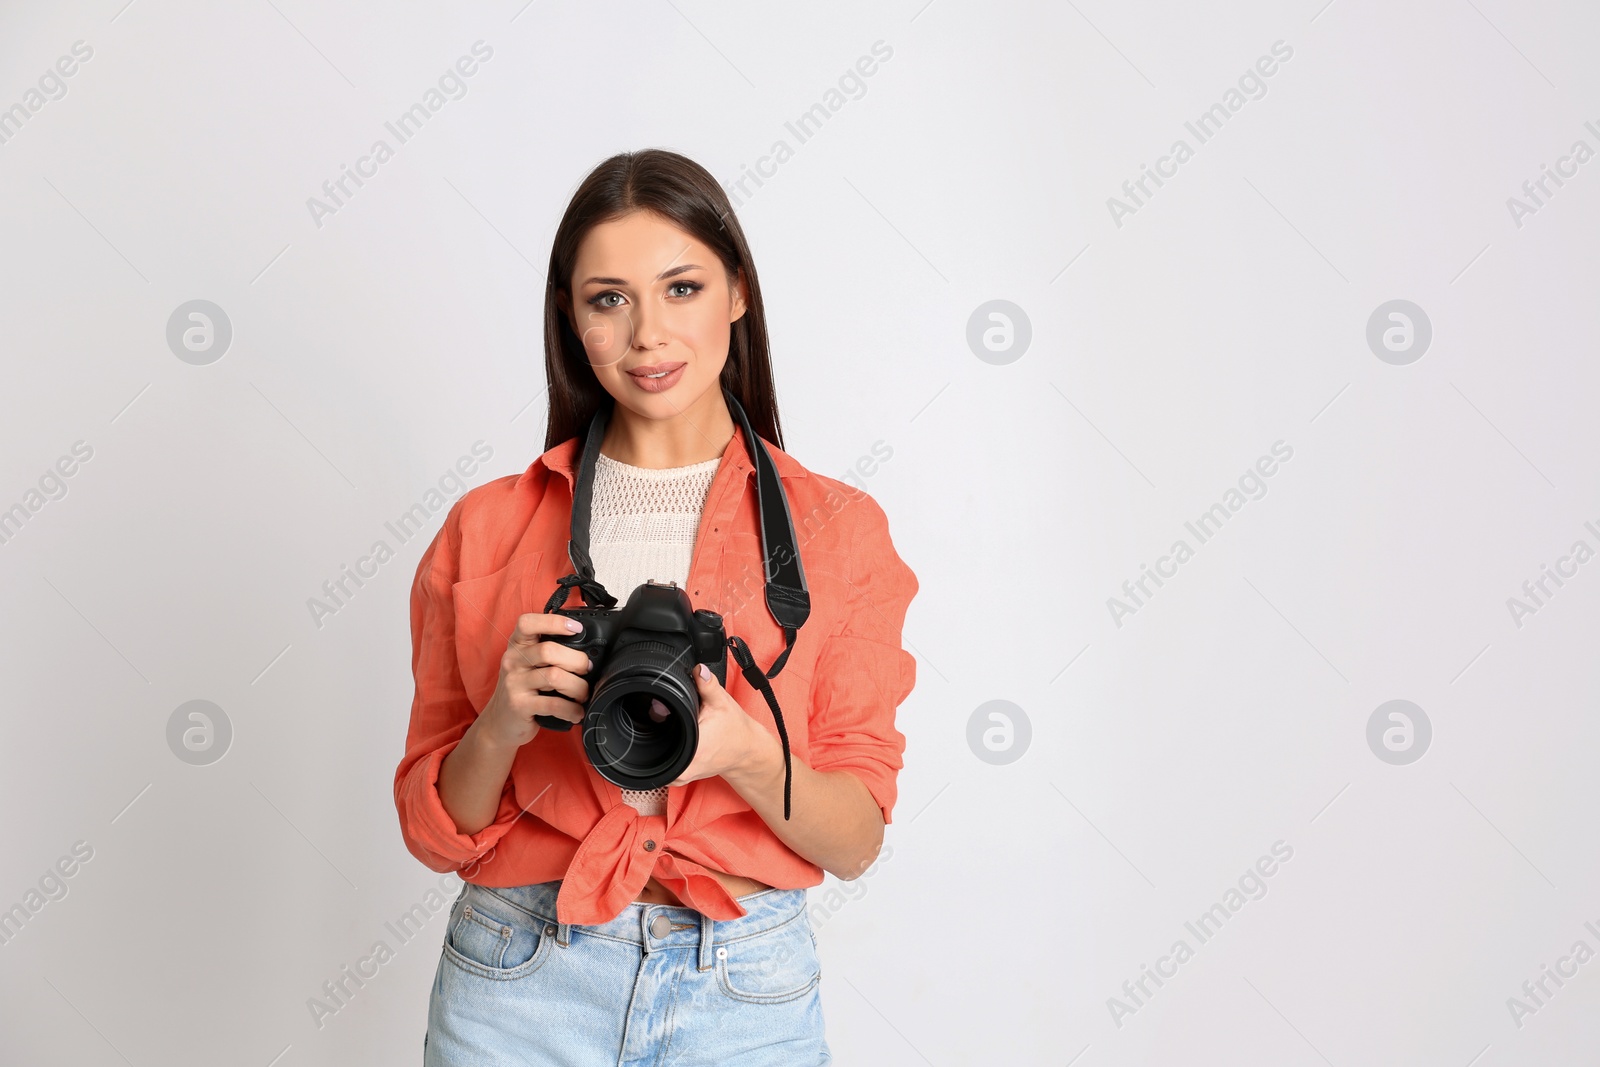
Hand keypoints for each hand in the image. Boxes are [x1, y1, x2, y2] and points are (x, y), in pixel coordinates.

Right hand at [477, 612, 593, 750]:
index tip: (576, 629)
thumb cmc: (523, 690)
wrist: (499, 723)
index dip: (554, 622)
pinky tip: (577, 712)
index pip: (528, 623)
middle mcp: (513, 661)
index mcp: (517, 645)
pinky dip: (572, 709)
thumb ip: (549, 652)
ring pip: (554, 676)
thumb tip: (588, 650)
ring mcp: (514, 683)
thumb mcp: (529, 665)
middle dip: (577, 660)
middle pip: (549, 650)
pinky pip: (553, 704)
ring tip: (583, 694)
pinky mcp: (519, 705)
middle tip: (587, 670)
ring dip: (578, 687)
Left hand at [666, 663, 779, 787]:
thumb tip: (698, 669)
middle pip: (654, 744)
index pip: (658, 734)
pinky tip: (678, 738)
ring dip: (662, 740)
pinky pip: (665, 763)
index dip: (657, 717)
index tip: (662, 708)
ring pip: (657, 756)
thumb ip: (708, 685)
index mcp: (691, 750)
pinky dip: (668, 749)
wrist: (747, 751)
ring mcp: (681, 776)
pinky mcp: (682, 776)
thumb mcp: (722, 703)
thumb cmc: (736, 730)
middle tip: (675, 717)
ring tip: (678, 727)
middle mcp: (684, 768)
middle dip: (659, 727)